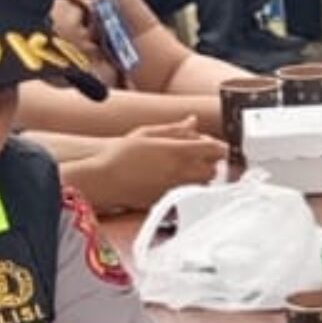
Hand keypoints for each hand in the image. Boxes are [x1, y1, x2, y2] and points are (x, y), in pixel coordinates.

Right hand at [72, 125, 228, 211]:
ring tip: (184, 167)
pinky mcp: (169, 201)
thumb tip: (193, 121)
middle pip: (215, 169)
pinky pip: (189, 194)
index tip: (213, 144)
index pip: (216, 149)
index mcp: (178, 151)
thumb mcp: (148, 133)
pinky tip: (173, 180)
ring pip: (204, 184)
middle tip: (197, 155)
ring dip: (202, 175)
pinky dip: (189, 187)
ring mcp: (177, 189)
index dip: (218, 146)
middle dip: (211, 161)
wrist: (103, 180)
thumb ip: (175, 128)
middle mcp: (182, 172)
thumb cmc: (121, 154)